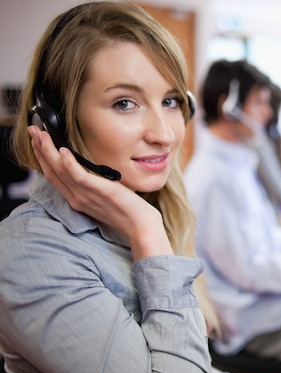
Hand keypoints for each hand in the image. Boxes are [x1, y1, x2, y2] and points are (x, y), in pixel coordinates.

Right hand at [29, 125, 172, 258]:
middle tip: (32, 130)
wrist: (142, 228)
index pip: (53, 176)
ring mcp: (87, 196)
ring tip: (41, 134)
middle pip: (52, 171)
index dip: (43, 157)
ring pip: (60, 171)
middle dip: (40, 149)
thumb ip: (94, 186)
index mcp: (77, 199)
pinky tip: (63, 151)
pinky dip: (70, 164)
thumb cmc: (128, 212)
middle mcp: (78, 198)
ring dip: (48, 151)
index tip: (38, 140)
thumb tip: (90, 171)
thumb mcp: (104, 197)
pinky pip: (80, 177)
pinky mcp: (101, 192)